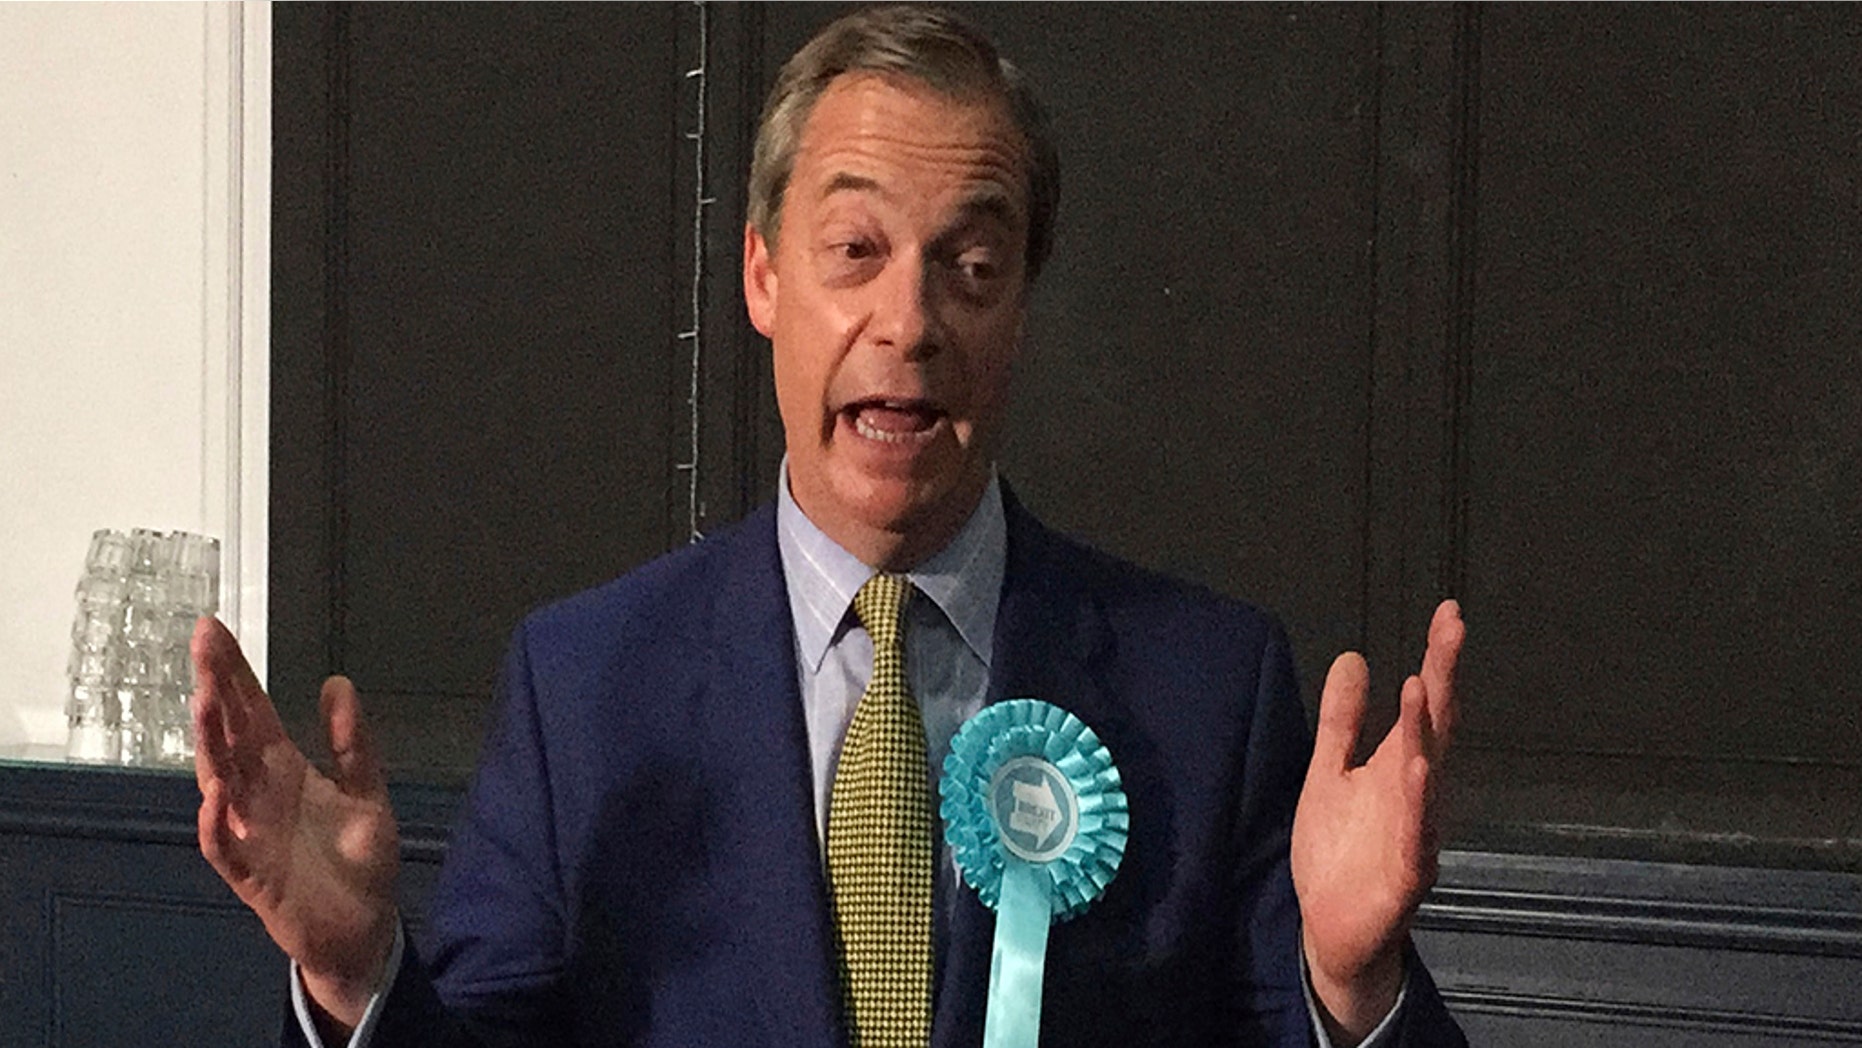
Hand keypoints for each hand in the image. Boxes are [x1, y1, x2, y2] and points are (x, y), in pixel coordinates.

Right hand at [191, 617, 400, 1031]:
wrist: (365, 927)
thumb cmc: (357, 860)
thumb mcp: (366, 791)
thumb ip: (351, 742)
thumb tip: (337, 683)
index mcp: (284, 771)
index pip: (252, 712)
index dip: (234, 673)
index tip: (214, 629)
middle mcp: (258, 794)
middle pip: (229, 735)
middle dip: (216, 690)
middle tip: (204, 644)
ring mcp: (249, 832)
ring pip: (219, 781)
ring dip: (210, 743)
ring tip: (206, 701)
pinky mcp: (251, 874)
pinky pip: (224, 846)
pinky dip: (216, 822)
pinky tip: (216, 794)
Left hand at [1291, 600, 1462, 1044]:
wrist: (1334, 929)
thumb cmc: (1341, 851)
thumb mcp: (1330, 773)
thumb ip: (1343, 721)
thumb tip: (1353, 657)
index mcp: (1399, 768)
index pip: (1424, 705)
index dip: (1436, 659)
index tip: (1447, 611)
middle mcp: (1417, 794)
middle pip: (1434, 728)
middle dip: (1443, 676)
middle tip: (1451, 625)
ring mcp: (1417, 832)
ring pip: (1427, 777)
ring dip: (1424, 732)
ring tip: (1421, 684)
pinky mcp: (1406, 875)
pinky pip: (1417, 836)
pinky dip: (1419, 804)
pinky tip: (1419, 770)